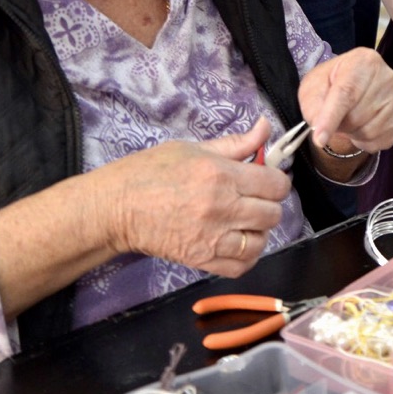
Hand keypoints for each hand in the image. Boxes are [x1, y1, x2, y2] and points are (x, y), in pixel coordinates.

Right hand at [96, 116, 290, 278]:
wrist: (116, 207)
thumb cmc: (149, 172)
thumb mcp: (193, 148)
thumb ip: (235, 143)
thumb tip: (265, 127)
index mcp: (221, 175)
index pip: (275, 184)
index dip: (276, 181)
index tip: (266, 180)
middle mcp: (221, 207)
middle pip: (272, 213)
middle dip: (268, 205)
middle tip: (253, 200)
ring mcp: (212, 236)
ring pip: (260, 241)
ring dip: (258, 232)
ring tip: (245, 223)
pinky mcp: (201, 259)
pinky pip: (241, 265)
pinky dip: (246, 256)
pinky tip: (237, 243)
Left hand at [298, 46, 392, 158]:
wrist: (353, 84)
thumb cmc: (331, 83)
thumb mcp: (313, 87)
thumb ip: (313, 105)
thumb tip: (319, 130)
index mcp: (363, 61)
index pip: (346, 93)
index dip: (330, 118)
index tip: (318, 139)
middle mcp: (387, 76)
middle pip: (356, 116)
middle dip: (339, 125)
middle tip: (334, 118)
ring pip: (369, 131)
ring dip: (352, 133)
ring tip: (349, 119)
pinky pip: (380, 141)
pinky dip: (364, 141)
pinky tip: (361, 126)